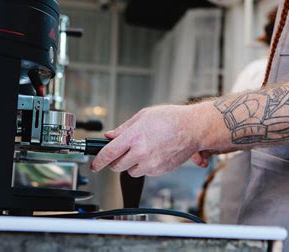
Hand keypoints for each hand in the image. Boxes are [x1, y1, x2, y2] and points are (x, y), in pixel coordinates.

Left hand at [91, 104, 206, 176]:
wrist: (193, 129)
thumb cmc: (171, 118)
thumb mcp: (144, 116)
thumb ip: (124, 128)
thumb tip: (109, 136)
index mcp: (134, 136)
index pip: (109, 153)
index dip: (98, 161)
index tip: (95, 165)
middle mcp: (141, 152)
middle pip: (117, 166)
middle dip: (115, 161)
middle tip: (121, 153)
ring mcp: (151, 163)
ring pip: (131, 171)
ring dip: (131, 164)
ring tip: (142, 151)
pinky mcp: (160, 170)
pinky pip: (145, 173)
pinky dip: (145, 166)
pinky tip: (153, 153)